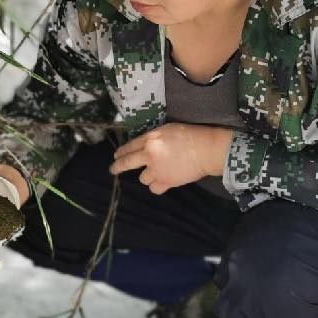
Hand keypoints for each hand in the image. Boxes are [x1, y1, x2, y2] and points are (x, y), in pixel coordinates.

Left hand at [110, 123, 231, 194]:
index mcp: (149, 140)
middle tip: (113, 170)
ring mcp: (156, 170)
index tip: (117, 155)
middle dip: (117, 167)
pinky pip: (154, 188)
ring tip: (156, 172)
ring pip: (142, 178)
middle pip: (126, 163)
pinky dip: (157, 186)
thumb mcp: (168, 129)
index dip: (121, 152)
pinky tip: (162, 182)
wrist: (205, 150)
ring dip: (147, 176)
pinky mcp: (166, 182)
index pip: (129, 146)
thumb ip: (154, 138)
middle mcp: (149, 155)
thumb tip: (146, 144)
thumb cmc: (190, 135)